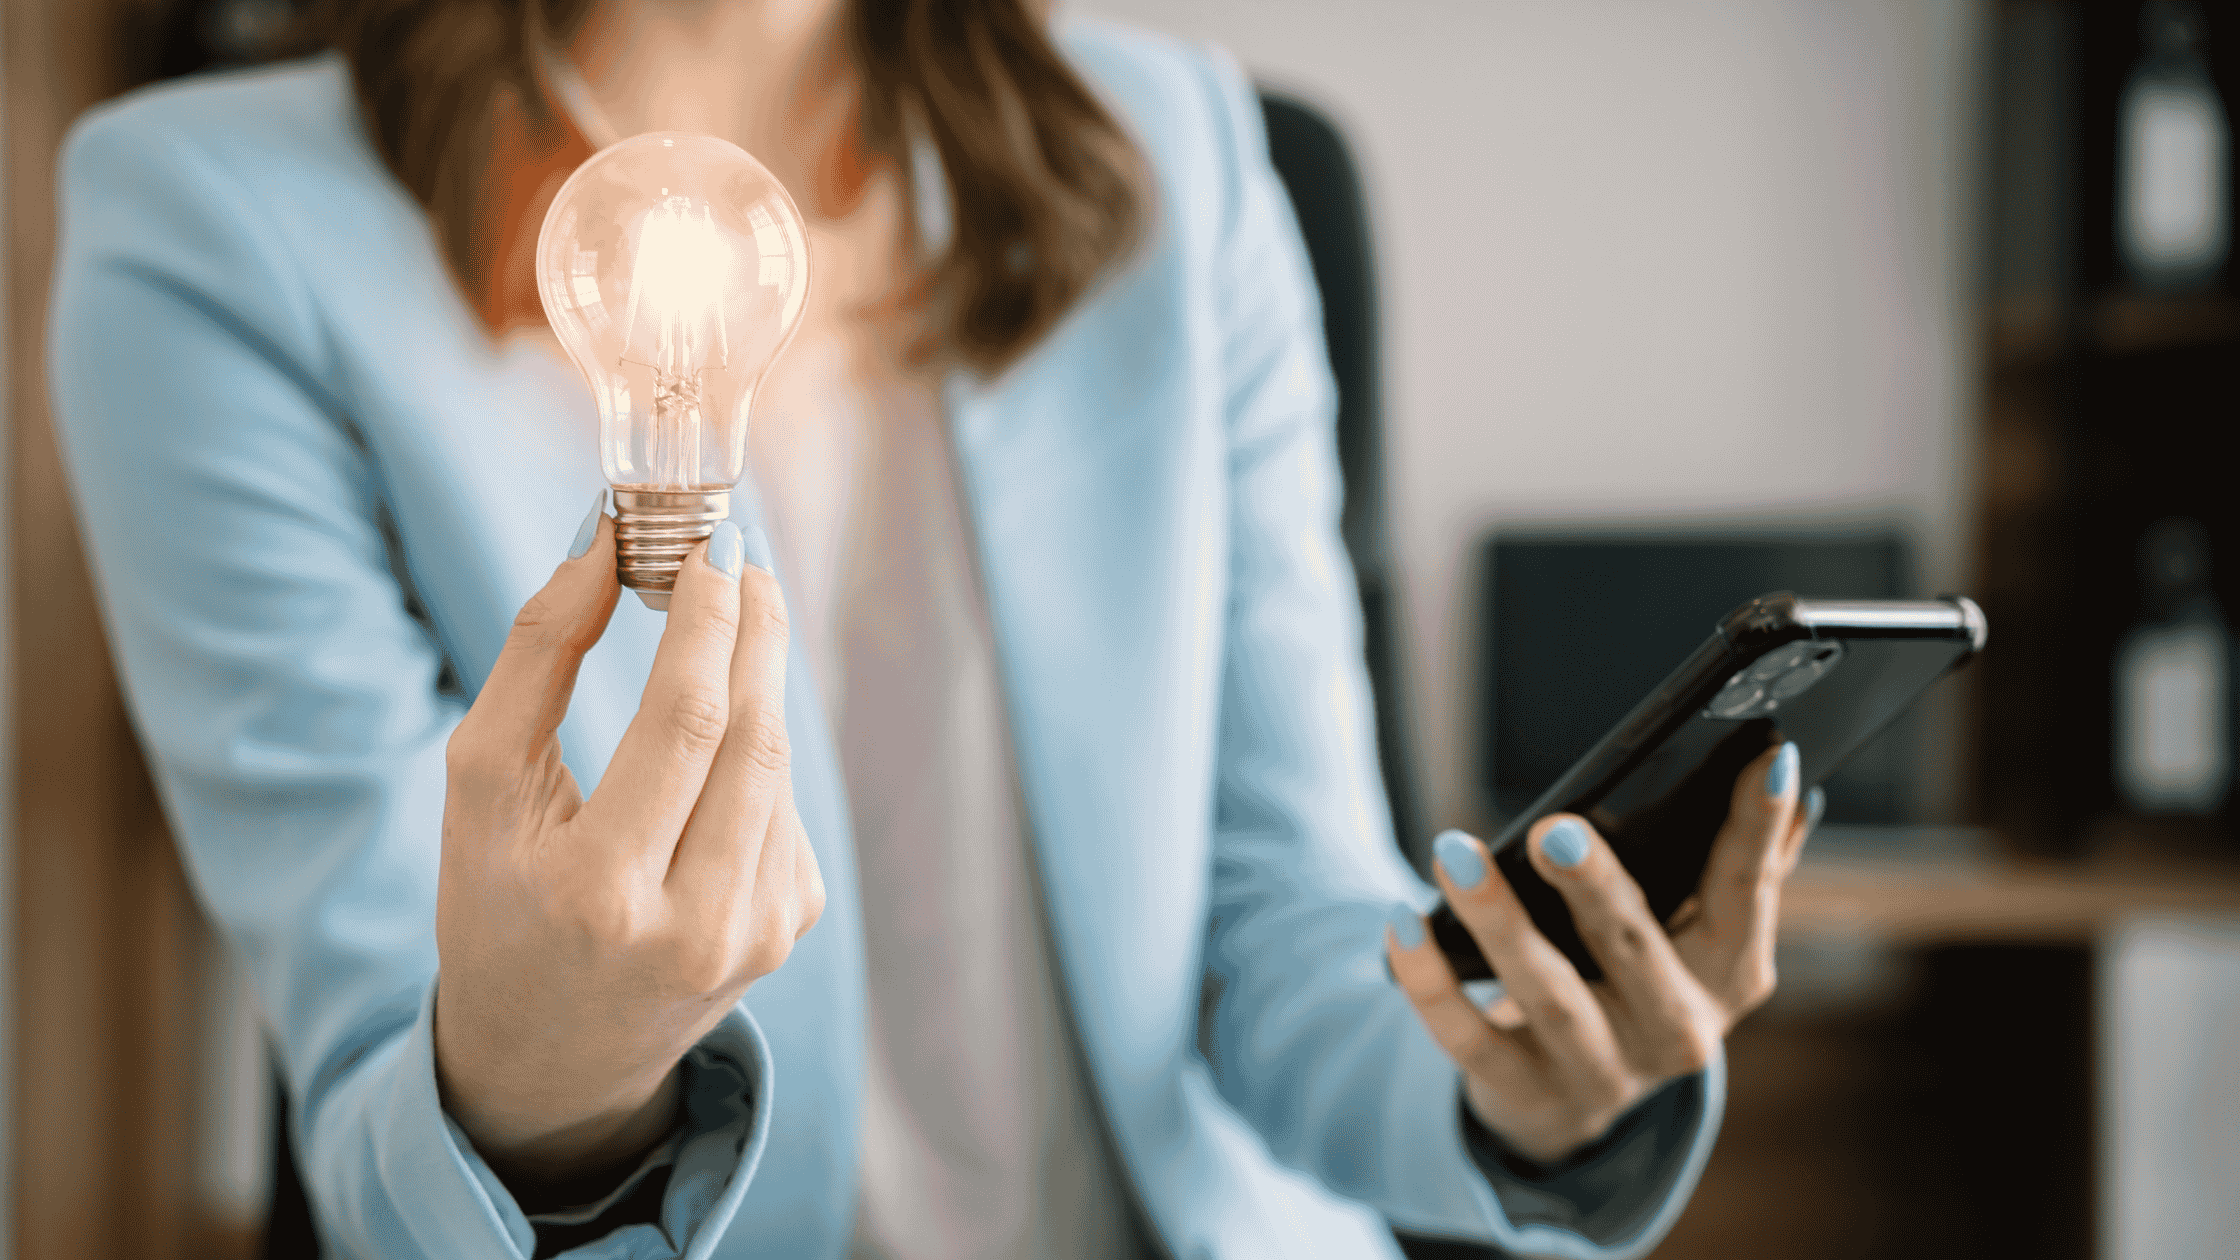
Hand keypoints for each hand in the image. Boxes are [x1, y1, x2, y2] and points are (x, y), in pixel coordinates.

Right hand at [433, 508, 823, 1205]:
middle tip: (738, 555)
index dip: (709, 622)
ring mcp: (755, 934)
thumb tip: (602, 544)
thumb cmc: (499, 904)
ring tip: (734, 612)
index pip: (686, 725)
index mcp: (601, 893)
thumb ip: (536, 658)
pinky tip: (715, 743)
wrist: (551, 1056)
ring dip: (762, 678)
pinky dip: (754, 753)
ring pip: (778, 767)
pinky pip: (784, 808)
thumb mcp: (482, 791)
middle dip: (753, 630)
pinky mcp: (787, 930)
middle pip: (753, 738)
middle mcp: (694, 924)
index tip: (711, 545)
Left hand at [1387, 742, 1816, 1164]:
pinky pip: (1464, 1032)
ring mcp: (1597, 1068)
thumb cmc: (1637, 984)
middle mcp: (1675, 1029)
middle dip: (1595, 886)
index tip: (1767, 755)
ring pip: (1543, 988)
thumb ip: (1743, 867)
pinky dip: (1427, 977)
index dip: (1759, 827)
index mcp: (1730, 975)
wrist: (1570, 1105)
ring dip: (1496, 917)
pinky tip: (1402, 921)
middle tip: (1556, 828)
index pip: (1746, 891)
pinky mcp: (1520, 1089)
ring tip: (1453, 851)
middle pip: (1634, 947)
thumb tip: (1788, 769)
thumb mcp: (1698, 939)